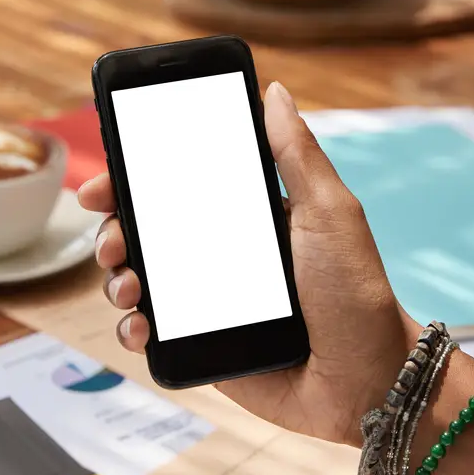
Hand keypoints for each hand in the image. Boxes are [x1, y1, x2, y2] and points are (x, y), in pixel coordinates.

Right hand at [78, 82, 419, 445]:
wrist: (367, 382)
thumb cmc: (357, 294)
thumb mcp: (331, 213)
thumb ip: (298, 155)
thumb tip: (275, 92)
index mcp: (249, 217)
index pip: (180, 186)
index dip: (135, 178)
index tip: (107, 179)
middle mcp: (223, 255)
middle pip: (146, 230)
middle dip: (115, 228)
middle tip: (112, 237)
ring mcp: (209, 303)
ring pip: (140, 278)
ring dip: (117, 275)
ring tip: (128, 284)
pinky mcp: (203, 347)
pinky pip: (152, 333)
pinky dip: (132, 328)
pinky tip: (139, 327)